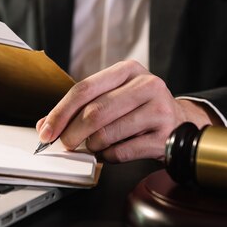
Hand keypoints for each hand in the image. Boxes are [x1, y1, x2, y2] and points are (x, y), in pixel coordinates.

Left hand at [36, 60, 220, 161]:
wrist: (180, 122)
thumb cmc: (140, 109)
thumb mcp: (113, 97)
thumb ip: (80, 108)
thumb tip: (46, 125)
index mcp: (128, 70)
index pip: (84, 89)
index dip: (61, 112)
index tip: (47, 131)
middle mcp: (146, 85)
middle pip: (95, 112)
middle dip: (72, 133)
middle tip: (65, 144)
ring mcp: (159, 110)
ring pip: (108, 133)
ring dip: (92, 146)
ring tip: (93, 146)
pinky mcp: (164, 136)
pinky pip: (123, 152)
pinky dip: (109, 156)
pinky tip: (110, 152)